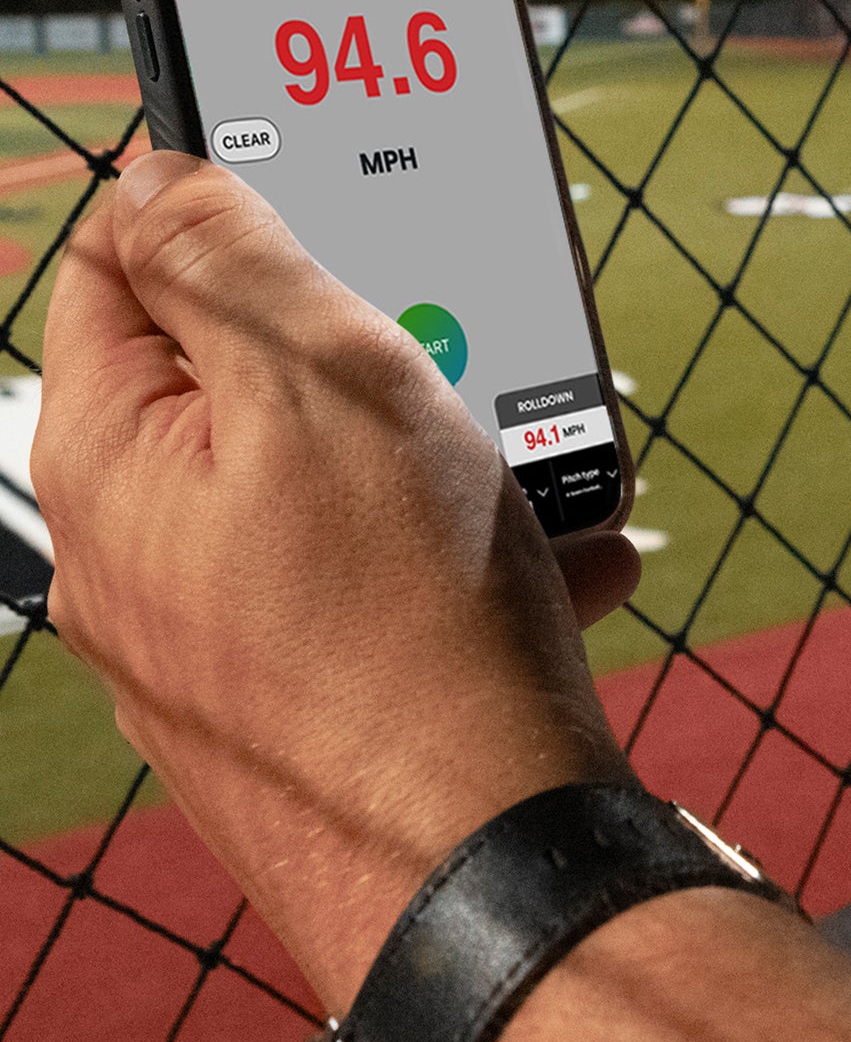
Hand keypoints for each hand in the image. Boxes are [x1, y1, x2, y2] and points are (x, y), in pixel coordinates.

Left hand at [33, 151, 639, 1010]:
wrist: (487, 864)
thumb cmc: (411, 625)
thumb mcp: (329, 383)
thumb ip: (231, 259)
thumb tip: (155, 177)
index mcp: (110, 464)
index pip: (116, 265)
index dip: (211, 201)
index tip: (312, 183)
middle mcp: (137, 556)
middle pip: (241, 377)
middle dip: (367, 344)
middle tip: (458, 339)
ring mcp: (215, 637)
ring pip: (325, 478)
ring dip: (433, 449)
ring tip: (528, 461)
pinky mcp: (296, 695)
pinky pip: (369, 578)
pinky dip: (453, 548)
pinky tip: (549, 555)